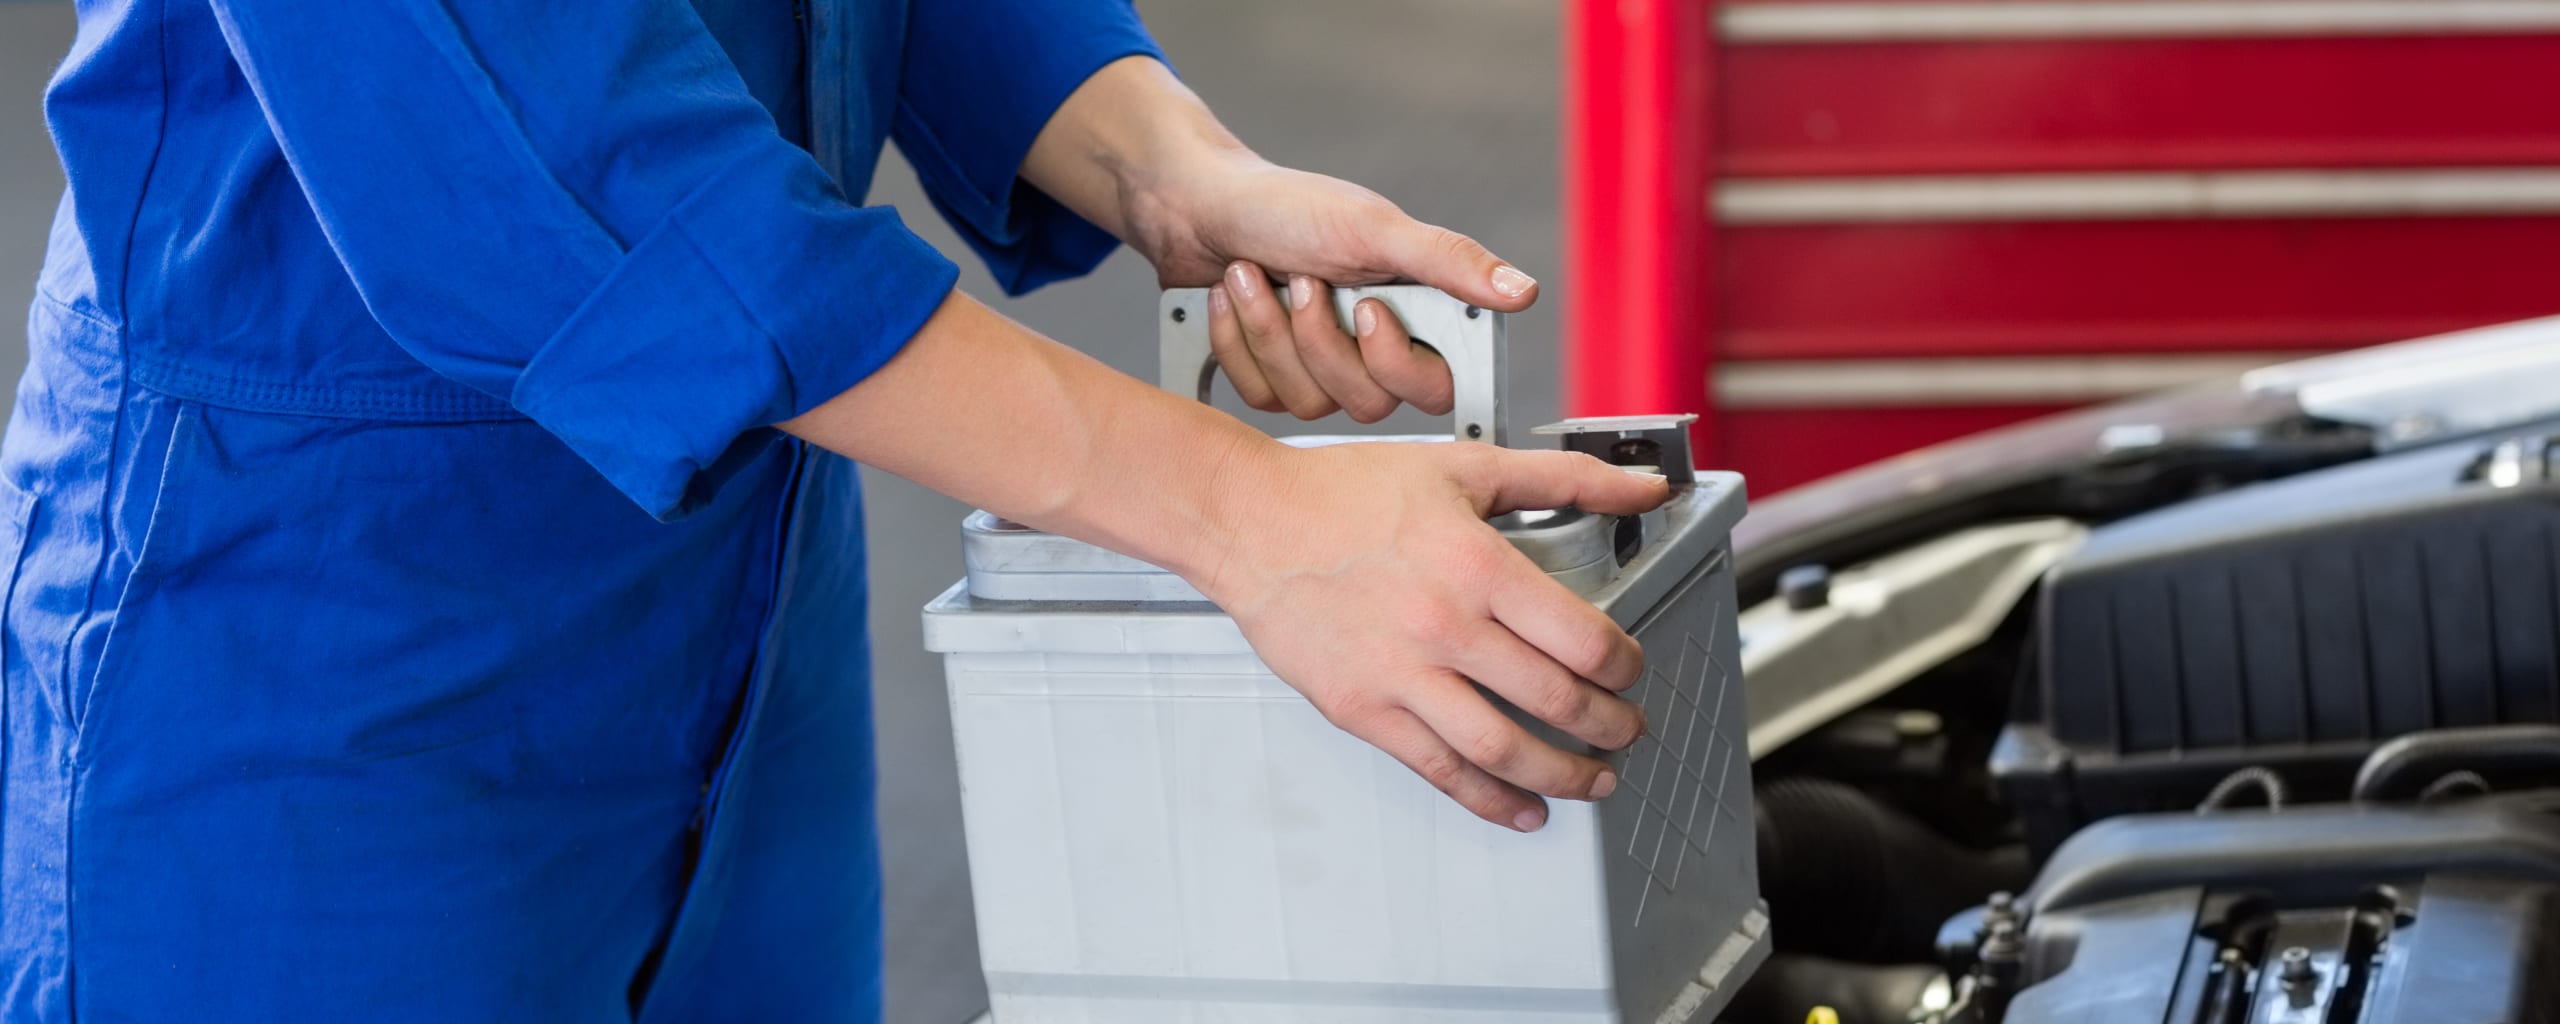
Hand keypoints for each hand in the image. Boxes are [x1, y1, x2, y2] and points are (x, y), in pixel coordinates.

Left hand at [1017, 58, 1536, 421]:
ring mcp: (1321, 374)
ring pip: (1310, 404)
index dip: (1398, 363)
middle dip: (1319, 339)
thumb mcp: (1372, 228)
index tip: (1365, 308)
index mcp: (1415, 316)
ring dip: (1271, 333)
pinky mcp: (1271, 382)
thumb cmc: (1288, 206)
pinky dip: (1238, 340)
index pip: (1438, 389)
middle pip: (1370, 405)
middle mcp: (1373, 352)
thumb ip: (1447, 262)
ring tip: (1251, 273)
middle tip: (1299, 279)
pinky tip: (1232, 296)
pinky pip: (1261, 397)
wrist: (1198, 205)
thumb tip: (1524, 291)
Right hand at [1196, 440, 1671, 830]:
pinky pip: (1438, 769)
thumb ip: (1565, 477)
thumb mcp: (1466, 467)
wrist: (1249, 520)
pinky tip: (1521, 808)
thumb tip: (1644, 486)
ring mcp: (1400, 675)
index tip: (1628, 671)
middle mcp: (1443, 626)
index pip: (1584, 638)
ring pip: (1504, 749)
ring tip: (1592, 779)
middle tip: (1625, 729)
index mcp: (1477, 565)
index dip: (1624, 666)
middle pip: (1556, 699)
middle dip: (1610, 725)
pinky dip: (1490, 799)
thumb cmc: (1343, 493)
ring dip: (1564, 775)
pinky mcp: (1363, 710)